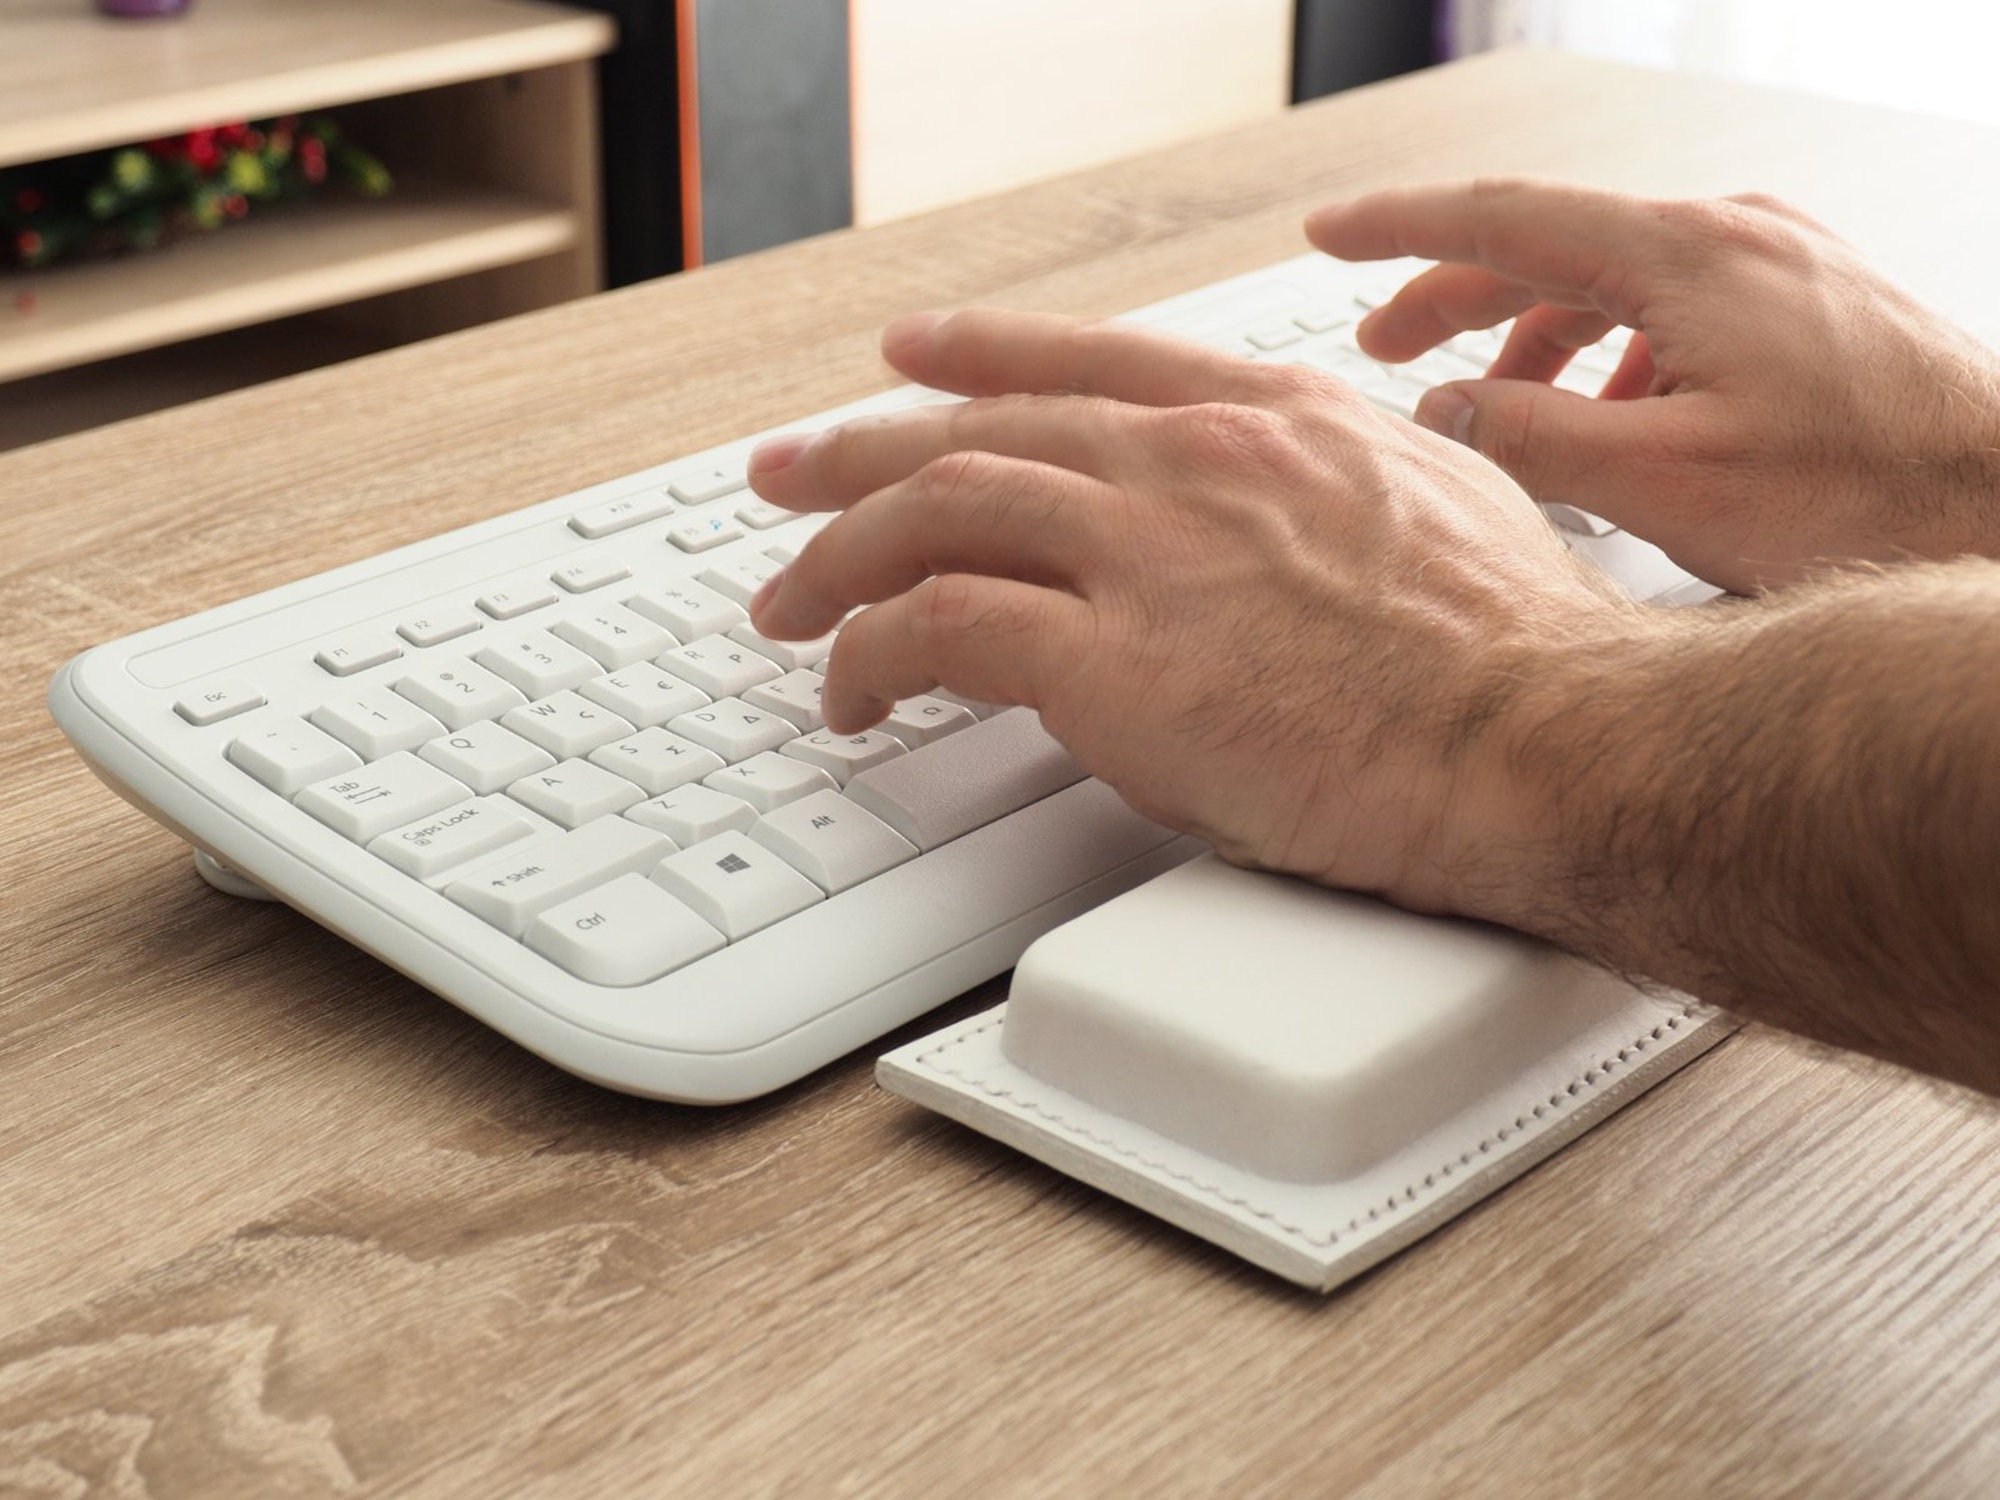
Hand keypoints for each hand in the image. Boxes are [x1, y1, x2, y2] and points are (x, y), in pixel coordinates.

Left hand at [744, 310, 1648, 913]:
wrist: (1544, 737)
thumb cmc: (1516, 655)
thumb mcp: (1436, 511)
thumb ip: (1337, 499)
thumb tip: (1305, 534)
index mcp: (1269, 419)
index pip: (1084, 360)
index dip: (980, 357)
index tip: (914, 360)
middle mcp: (1191, 459)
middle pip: (978, 428)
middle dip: (859, 452)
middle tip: (787, 478)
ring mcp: (1145, 550)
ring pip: (933, 509)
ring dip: (837, 557)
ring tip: (787, 600)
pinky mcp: (1109, 661)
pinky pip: (938, 629)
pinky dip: (871, 653)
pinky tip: (851, 690)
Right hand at [1307, 177, 1999, 591]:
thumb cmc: (1865, 495)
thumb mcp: (1664, 480)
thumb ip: (1531, 435)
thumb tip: (1444, 406)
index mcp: (1686, 255)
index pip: (1504, 217)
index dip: (1398, 229)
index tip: (1329, 238)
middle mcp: (1733, 236)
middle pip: (1552, 246)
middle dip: (1454, 296)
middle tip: (1382, 344)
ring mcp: (1776, 265)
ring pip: (1613, 281)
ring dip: (1534, 338)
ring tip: (1488, 400)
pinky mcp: (1804, 305)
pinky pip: (1671, 308)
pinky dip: (1608, 354)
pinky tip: (1603, 415)